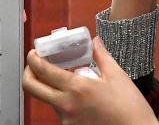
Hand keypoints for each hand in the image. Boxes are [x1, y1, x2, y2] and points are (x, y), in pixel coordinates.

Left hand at [22, 36, 155, 123]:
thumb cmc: (130, 107)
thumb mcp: (117, 75)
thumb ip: (101, 56)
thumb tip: (95, 41)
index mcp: (76, 88)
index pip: (42, 70)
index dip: (33, 58)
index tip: (34, 52)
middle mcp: (66, 105)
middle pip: (31, 88)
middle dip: (28, 73)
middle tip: (36, 64)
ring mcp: (67, 120)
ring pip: (46, 100)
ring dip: (49, 87)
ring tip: (65, 78)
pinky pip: (59, 111)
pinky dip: (62, 100)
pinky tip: (77, 95)